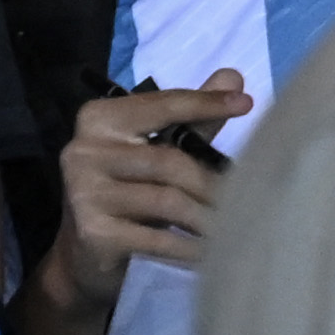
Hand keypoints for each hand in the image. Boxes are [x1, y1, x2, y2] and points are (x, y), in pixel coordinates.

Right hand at [37, 73, 246, 331]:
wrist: (85, 256)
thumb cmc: (131, 193)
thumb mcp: (160, 150)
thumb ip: (194, 118)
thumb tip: (234, 77)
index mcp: (100, 119)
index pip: (161, 106)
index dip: (204, 104)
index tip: (248, 104)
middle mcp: (84, 150)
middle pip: (169, 161)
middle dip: (212, 183)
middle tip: (250, 197)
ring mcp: (84, 193)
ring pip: (166, 200)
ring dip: (207, 217)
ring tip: (235, 227)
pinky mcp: (91, 232)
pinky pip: (156, 238)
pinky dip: (189, 248)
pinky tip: (210, 255)